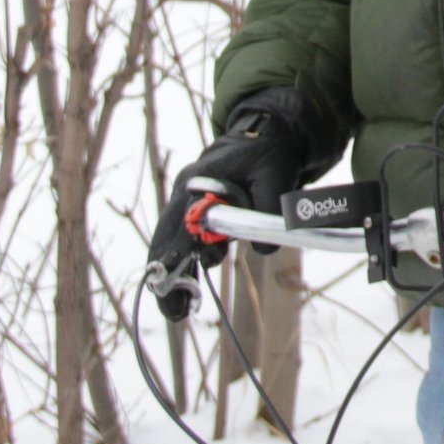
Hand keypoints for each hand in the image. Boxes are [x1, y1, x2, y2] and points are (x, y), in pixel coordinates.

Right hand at [145, 88, 308, 320]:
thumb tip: (262, 248)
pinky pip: (190, 238)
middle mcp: (186, 192)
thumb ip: (268, 208)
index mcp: (197, 182)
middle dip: (168, 277)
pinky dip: (192, 259)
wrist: (269, 131)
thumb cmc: (269, 151)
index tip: (173, 291)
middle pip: (168, 240)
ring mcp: (190, 200)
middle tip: (174, 313)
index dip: (173, 260)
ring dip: (181, 271)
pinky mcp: (203, 208)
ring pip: (177, 242)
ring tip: (181, 307)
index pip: (177, 227)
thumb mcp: (275, 174)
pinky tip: (192, 282)